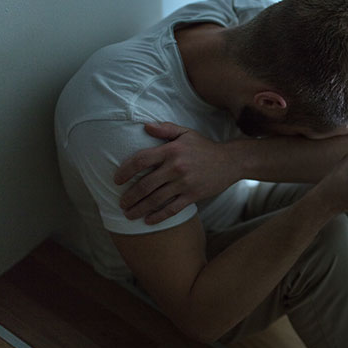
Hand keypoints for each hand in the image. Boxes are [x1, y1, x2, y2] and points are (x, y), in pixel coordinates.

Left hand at [114, 122, 240, 223]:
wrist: (231, 161)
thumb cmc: (205, 147)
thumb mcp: (186, 133)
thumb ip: (165, 129)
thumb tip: (144, 126)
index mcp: (171, 151)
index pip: (141, 160)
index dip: (125, 171)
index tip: (116, 180)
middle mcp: (176, 167)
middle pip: (145, 184)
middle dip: (129, 196)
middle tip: (120, 203)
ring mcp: (185, 183)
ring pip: (156, 199)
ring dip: (139, 208)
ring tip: (129, 214)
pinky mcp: (193, 195)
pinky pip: (172, 209)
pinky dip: (158, 216)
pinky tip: (148, 220)